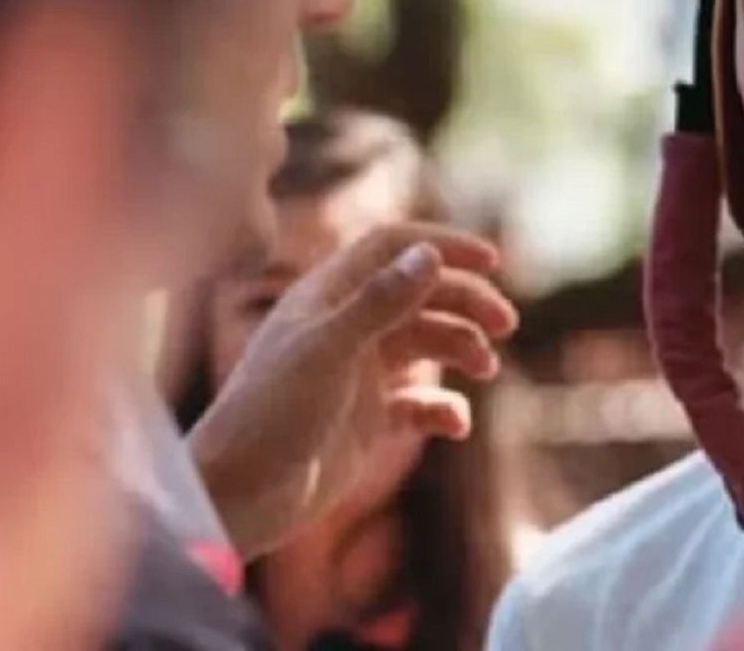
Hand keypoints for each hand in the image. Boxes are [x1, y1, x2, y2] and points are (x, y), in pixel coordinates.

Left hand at [185, 223, 516, 557]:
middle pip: (421, 294)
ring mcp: (357, 375)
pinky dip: (444, 408)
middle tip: (506, 325)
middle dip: (467, 302)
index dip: (442, 245)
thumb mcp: (328, 351)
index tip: (491, 262)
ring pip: (427, 343)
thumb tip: (431, 255)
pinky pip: (421, 404)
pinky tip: (456, 424)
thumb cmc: (271, 415)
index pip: (393, 248)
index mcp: (327, 297)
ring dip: (462, 348)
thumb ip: (380, 302)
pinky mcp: (366, 421)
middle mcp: (345, 328)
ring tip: (485, 368)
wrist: (237, 498)